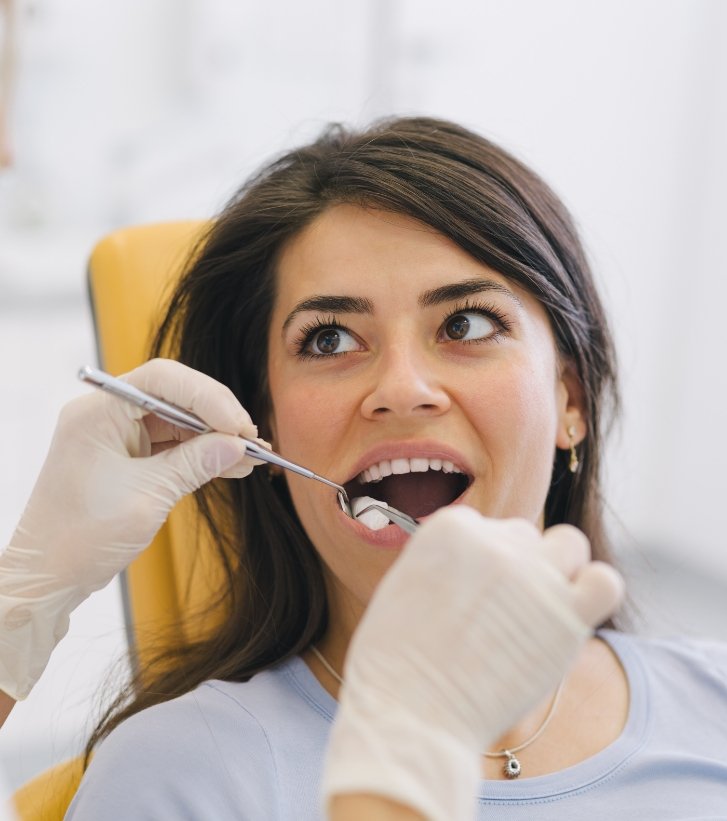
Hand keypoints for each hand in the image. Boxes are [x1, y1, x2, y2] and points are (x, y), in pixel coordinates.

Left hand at [0, 359, 263, 699]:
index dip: (207, 396)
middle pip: (174, 395)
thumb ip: (194, 464)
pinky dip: (201, 454)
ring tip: (251, 456)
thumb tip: (237, 445)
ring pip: (178, 421)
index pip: (163, 381)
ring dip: (214, 437)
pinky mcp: (126, 457)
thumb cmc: (80, 538)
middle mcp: (106, 415)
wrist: (48, 577)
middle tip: (251, 441)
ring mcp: (116, 435)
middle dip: (216, 416)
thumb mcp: (147, 498)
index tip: (239, 426)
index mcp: (98, 413)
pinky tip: (231, 465)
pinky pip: (172, 444)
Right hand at [323, 507, 622, 820]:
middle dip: (515, 568)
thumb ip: (446, 561)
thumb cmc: (395, 662)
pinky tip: (571, 616)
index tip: (470, 596)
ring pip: (570, 545)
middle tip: (498, 615)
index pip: (485, 527)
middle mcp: (495, 543)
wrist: (410, 715)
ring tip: (538, 609)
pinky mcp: (568, 617)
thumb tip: (477, 563)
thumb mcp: (404, 584)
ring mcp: (534, 577)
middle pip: (524, 537)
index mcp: (451, 528)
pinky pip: (605, 583)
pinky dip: (594, 592)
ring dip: (558, 569)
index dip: (479, 563)